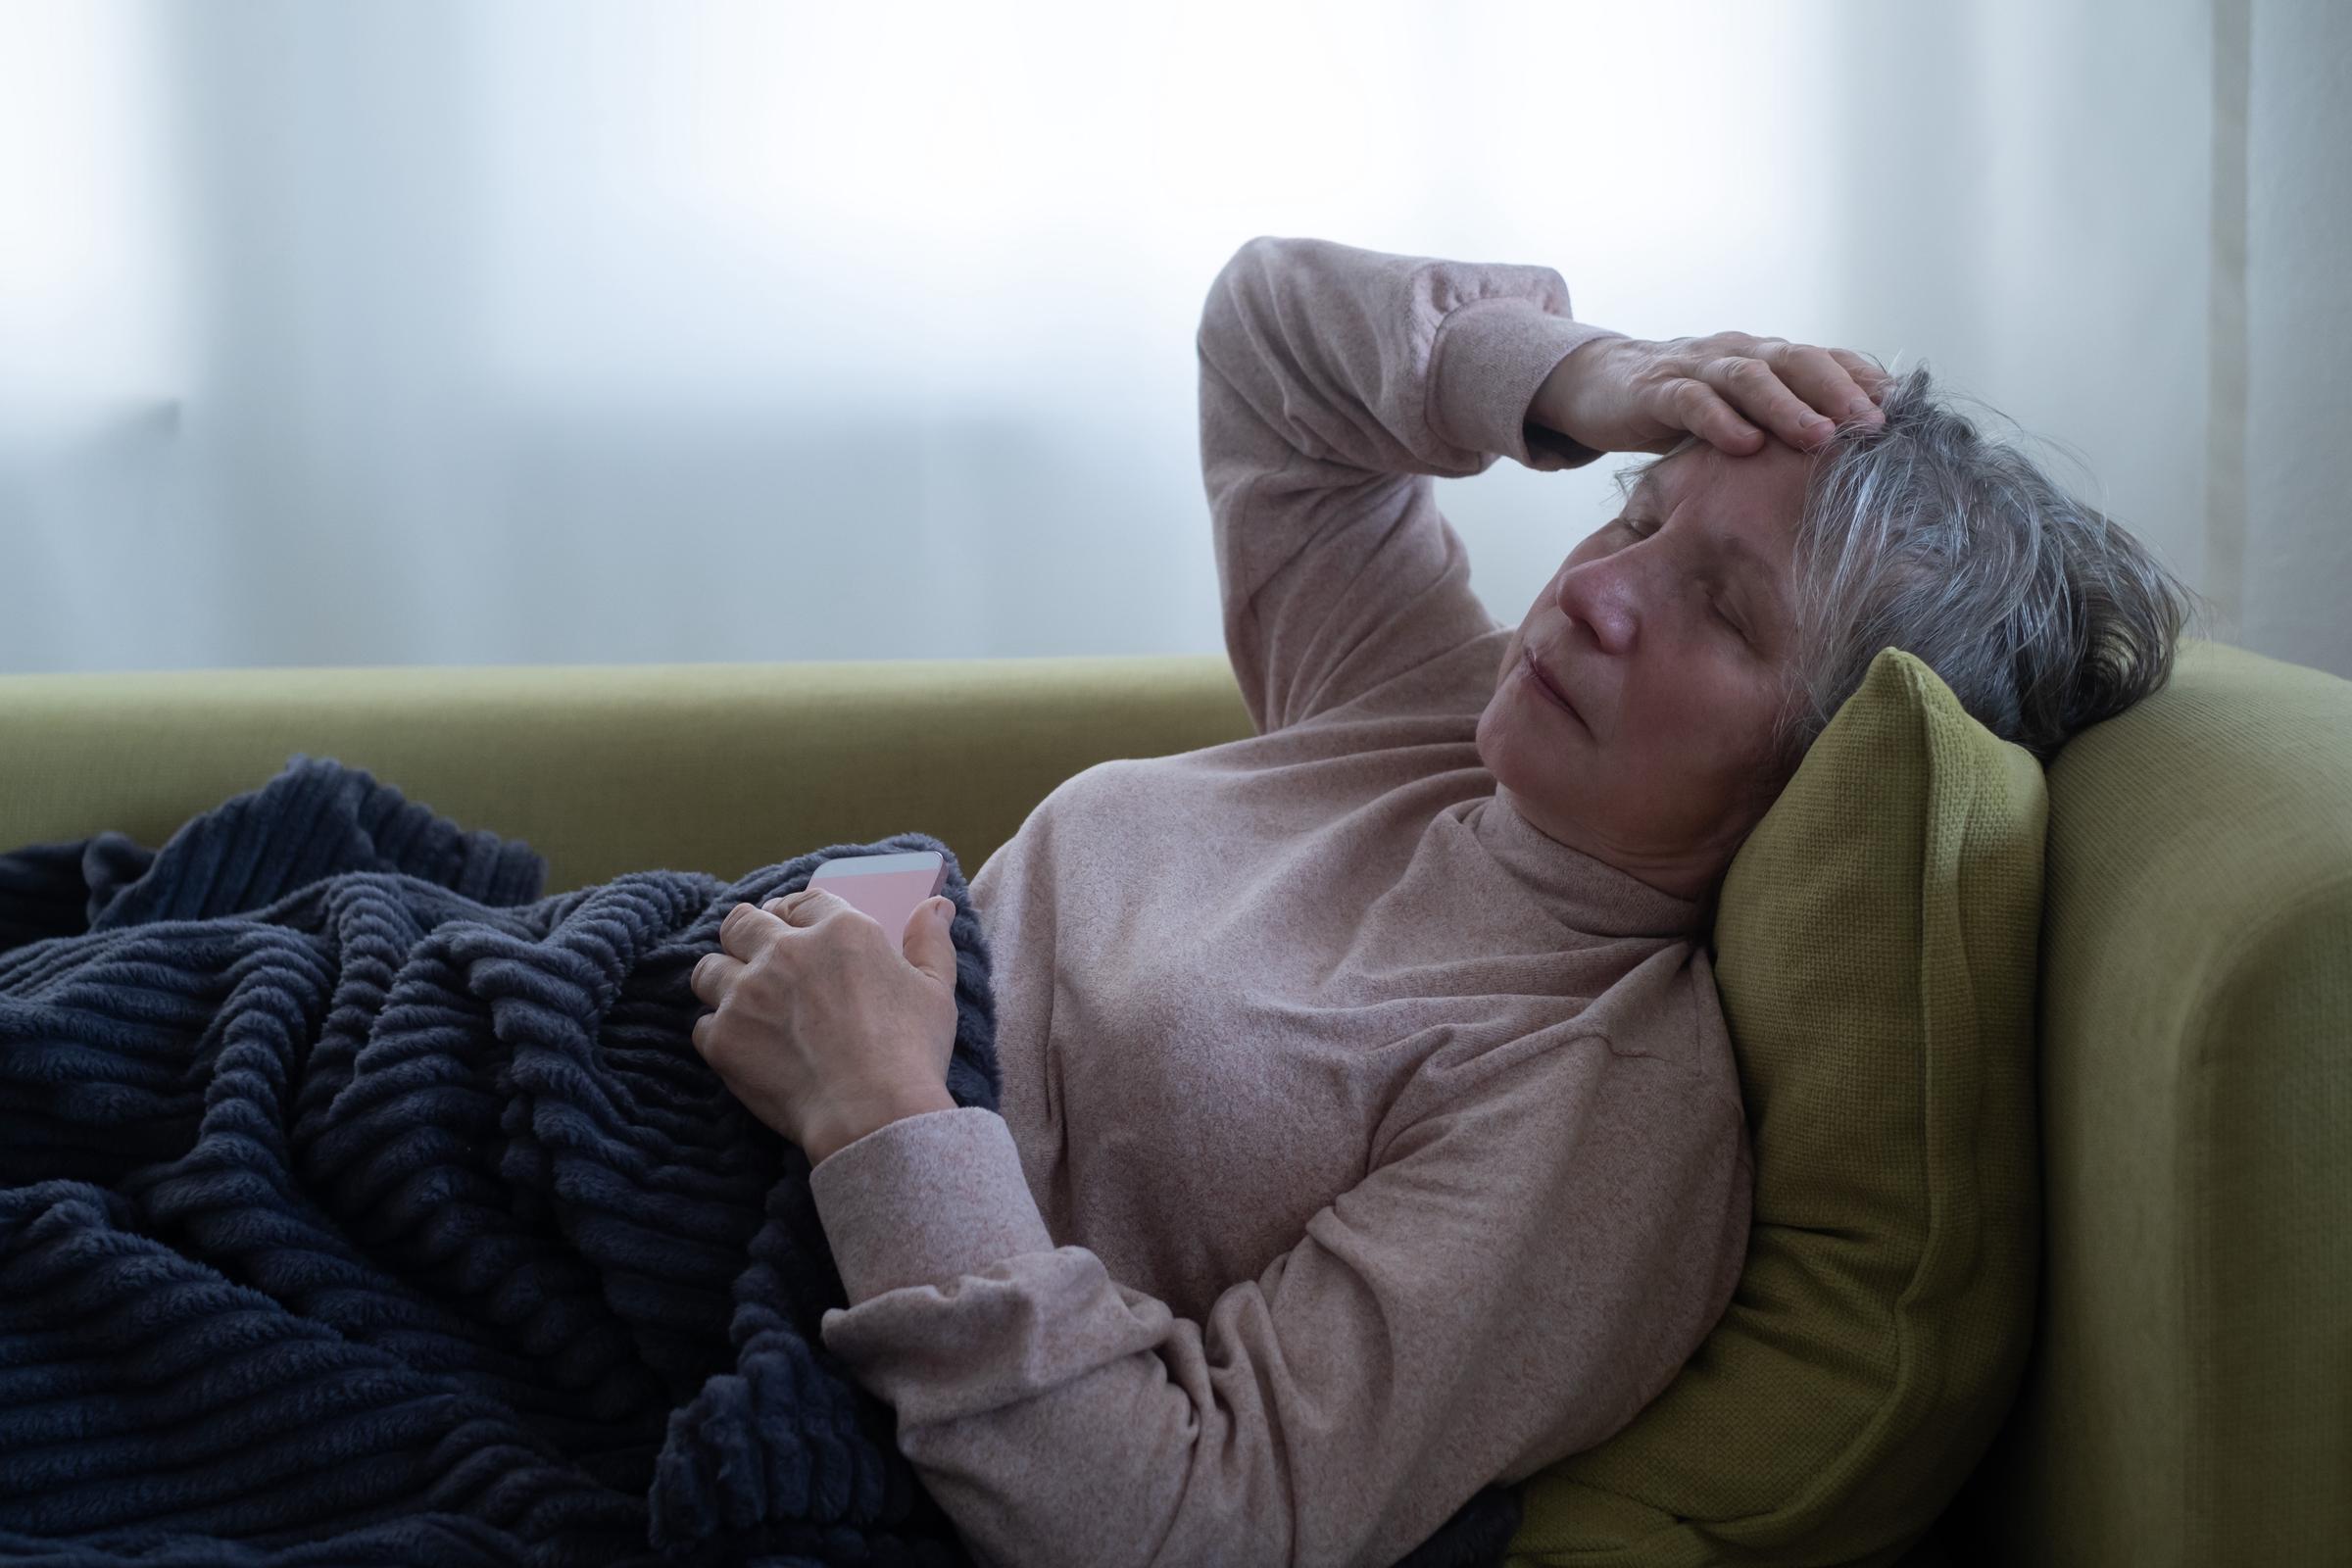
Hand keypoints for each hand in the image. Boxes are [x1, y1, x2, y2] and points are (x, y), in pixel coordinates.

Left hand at [687, 889, 960, 1160]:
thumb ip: (930, 941)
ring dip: (722, 979)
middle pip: (741, 923)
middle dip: (745, 934)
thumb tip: (937, 905)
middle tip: (754, 954)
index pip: (801, 902)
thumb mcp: (936, 990)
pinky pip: (701, 1025)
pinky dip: (717, 1033)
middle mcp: (786, 952)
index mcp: (841, 931)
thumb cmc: (911, 1052)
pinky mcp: (723, 1037)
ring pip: (709, 969)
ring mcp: (747, 994)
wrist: (872, 1113)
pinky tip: (740, 1046)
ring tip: (738, 1000)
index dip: (793, 912)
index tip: (790, 926)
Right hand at [1533, 331, 1891, 456]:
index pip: (1826, 360)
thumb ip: (1781, 428)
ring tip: (1819, 436)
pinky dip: (1719, 420)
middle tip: (1873, 425)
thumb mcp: (1737, 415)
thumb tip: (1847, 468)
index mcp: (1765, 359)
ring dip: (1788, 406)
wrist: (1597, 384)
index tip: (1908, 412)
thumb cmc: (1679, 406)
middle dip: (1839, 392)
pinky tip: (1743, 444)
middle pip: (1798, 361)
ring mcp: (1696, 368)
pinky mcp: (1654, 389)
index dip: (1865, 381)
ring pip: (1750, 377)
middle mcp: (1739, 353)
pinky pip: (1691, 400)